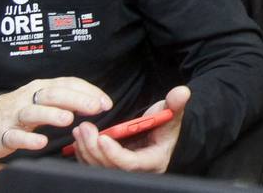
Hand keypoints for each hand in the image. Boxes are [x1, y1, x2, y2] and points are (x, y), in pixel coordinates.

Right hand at [0, 76, 111, 159]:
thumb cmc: (21, 110)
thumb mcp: (45, 101)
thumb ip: (69, 100)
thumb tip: (98, 102)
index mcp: (42, 87)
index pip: (67, 84)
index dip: (88, 91)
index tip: (105, 102)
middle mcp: (29, 98)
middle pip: (52, 94)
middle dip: (75, 99)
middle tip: (94, 107)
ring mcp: (15, 115)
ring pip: (33, 112)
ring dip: (51, 114)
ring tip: (68, 119)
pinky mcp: (3, 134)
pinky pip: (15, 136)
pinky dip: (28, 139)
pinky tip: (41, 142)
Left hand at [69, 85, 187, 173]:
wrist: (159, 134)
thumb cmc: (165, 124)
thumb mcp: (171, 113)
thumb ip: (175, 104)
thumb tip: (182, 91)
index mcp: (153, 161)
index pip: (130, 163)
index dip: (115, 153)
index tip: (102, 137)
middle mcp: (137, 171)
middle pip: (110, 167)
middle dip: (94, 149)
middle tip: (84, 128)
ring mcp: (123, 170)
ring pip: (99, 167)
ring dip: (86, 150)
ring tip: (80, 130)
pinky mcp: (112, 166)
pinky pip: (94, 165)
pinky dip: (85, 153)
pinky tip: (79, 138)